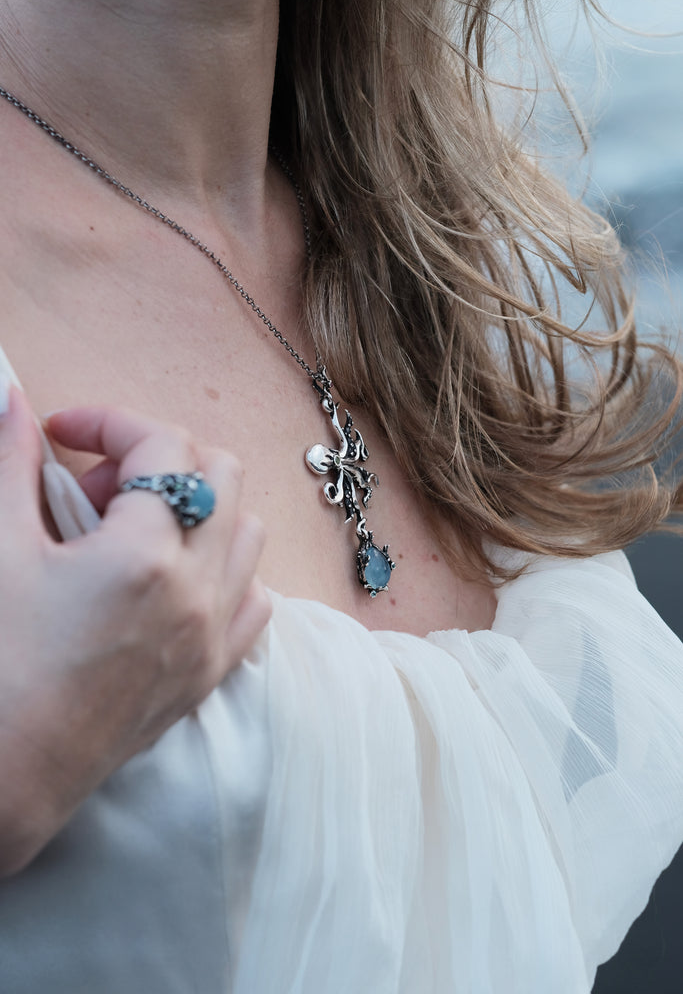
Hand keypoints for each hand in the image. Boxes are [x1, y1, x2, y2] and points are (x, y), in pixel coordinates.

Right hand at [0, 386, 270, 876]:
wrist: (6, 776)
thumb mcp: (0, 552)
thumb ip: (12, 465)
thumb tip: (11, 400)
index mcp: (146, 555)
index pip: (162, 444)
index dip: (109, 422)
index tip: (61, 434)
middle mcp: (198, 591)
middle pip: (222, 473)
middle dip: (162, 458)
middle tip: (98, 486)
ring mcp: (214, 635)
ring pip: (248, 532)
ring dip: (199, 507)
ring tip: (131, 528)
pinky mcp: (211, 672)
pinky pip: (253, 599)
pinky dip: (224, 569)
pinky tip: (171, 577)